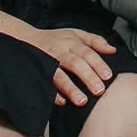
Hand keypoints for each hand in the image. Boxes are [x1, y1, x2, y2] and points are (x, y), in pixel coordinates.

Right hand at [0, 5, 117, 105]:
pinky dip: (52, 94)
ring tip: (82, 101)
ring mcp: (46, 62)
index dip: (97, 64)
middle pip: (75, 63)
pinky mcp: (36, 73)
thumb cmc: (55, 39)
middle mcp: (58, 51)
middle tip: (99, 91)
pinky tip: (61, 102)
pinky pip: (43, 85)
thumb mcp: (75, 34)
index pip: (87, 53)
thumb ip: (95, 41)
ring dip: (70, 88)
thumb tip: (113, 50)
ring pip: (59, 75)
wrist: (24, 39)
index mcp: (70, 42)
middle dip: (87, 77)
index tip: (108, 76)